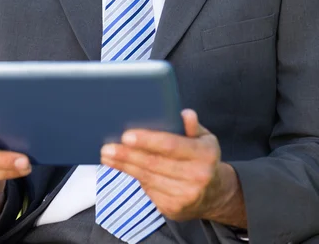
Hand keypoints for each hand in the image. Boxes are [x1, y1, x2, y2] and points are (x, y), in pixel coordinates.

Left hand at [100, 109, 244, 225]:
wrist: (214, 194)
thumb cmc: (204, 158)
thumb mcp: (205, 138)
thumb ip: (193, 126)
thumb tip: (185, 113)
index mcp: (205, 154)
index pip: (171, 146)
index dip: (148, 141)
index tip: (126, 135)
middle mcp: (197, 176)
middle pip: (154, 163)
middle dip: (128, 155)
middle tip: (108, 147)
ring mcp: (185, 195)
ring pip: (148, 178)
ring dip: (124, 166)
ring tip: (108, 155)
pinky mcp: (173, 208)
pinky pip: (148, 190)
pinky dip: (132, 177)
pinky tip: (120, 167)